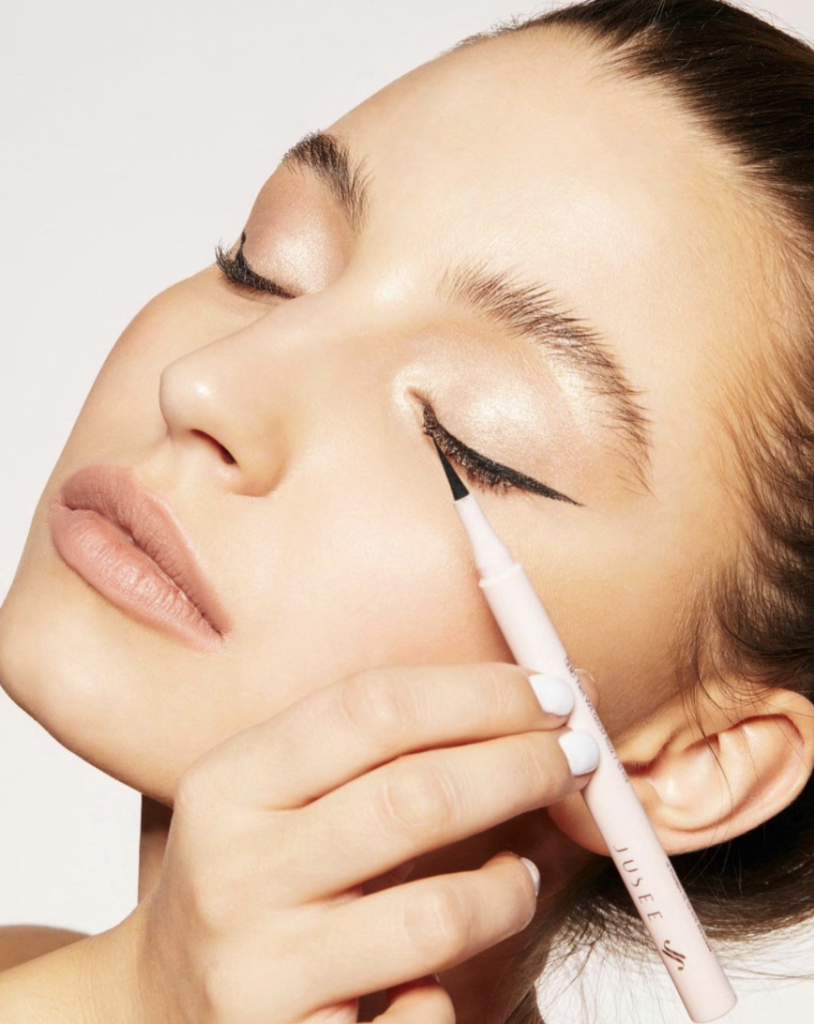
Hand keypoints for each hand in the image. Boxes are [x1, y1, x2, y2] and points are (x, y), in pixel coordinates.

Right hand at [130, 662, 599, 1022]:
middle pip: (416, 796)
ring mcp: (262, 967)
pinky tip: (444, 972)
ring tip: (520, 873)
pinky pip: (421, 1015)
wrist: (156, 1006)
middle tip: (576, 758)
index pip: (374, 708)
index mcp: (233, 782)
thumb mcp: (272, 795)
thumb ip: (366, 751)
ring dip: (510, 886)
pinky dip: (455, 987)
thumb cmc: (245, 878)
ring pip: (438, 913)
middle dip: (522, 767)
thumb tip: (515, 703)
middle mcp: (238, 869)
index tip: (547, 692)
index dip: (479, 693)